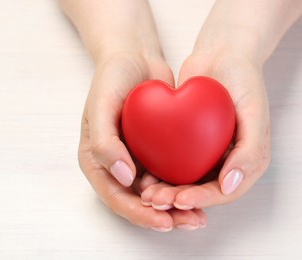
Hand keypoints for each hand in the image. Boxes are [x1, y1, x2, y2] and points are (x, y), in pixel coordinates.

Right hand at [69, 0, 206, 230]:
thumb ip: (103, 142)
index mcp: (97, 160)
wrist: (135, 57)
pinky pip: (171, 173)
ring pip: (158, 192)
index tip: (163, 220)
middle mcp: (118, 165)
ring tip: (199, 216)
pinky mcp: (158, 150)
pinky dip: (184, 185)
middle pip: (139, 201)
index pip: (116, 197)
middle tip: (189, 222)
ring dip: (177, 207)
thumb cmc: (112, 78)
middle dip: (164, 216)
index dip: (139, 213)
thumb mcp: (100, 106)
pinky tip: (203, 191)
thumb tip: (123, 177)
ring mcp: (139, 158)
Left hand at [140, 0, 301, 219]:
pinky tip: (143, 174)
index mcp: (247, 161)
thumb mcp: (255, 112)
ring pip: (185, 181)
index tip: (180, 200)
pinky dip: (160, 171)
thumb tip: (230, 185)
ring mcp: (207, 153)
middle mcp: (227, 162)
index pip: (224, 191)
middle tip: (155, 200)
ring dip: (166, 191)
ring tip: (146, 193)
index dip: (202, 199)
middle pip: (201, 190)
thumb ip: (250, 151)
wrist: (222, 54)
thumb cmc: (244, 80)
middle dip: (178, 199)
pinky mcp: (188, 142)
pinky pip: (173, 161)